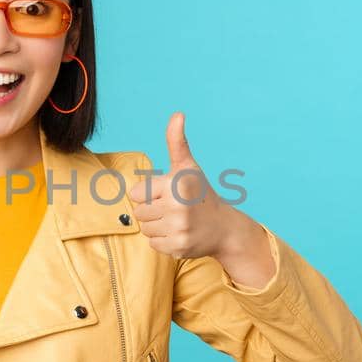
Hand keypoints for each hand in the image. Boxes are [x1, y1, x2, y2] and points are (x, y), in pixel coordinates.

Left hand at [127, 111, 238, 258]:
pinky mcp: (179, 247)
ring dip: (157, 227)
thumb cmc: (200, 193)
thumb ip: (177, 141)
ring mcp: (179, 228)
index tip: (168, 193)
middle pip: (139, 213)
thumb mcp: (188, 166)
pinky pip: (153, 245)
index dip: (150, 193)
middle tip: (174, 209)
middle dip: (153, 211)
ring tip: (177, 221)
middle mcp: (178, 206)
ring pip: (145, 229)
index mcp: (176, 183)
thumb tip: (178, 114)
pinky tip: (180, 234)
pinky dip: (164, 242)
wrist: (224, 227)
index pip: (136, 193)